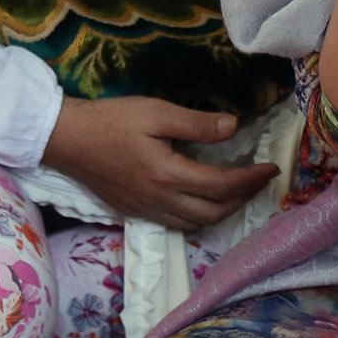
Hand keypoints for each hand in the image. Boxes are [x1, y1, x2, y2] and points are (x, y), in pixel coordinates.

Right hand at [42, 97, 278, 231]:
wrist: (65, 139)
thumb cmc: (110, 121)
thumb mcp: (155, 112)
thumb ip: (195, 124)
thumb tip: (233, 127)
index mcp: (168, 175)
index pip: (222, 185)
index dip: (251, 179)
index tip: (271, 168)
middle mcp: (161, 201)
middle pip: (214, 212)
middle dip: (243, 199)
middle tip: (259, 181)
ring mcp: (147, 210)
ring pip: (196, 224)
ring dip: (223, 212)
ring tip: (238, 192)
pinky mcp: (135, 212)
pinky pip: (177, 225)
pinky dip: (199, 217)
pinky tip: (202, 201)